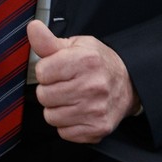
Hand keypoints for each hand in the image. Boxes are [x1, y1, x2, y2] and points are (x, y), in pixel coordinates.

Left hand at [28, 19, 137, 142]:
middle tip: (64, 85)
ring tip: (71, 98)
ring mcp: (96, 109)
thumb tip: (33, 28)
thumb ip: (48, 41)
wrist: (129, 83)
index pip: (42, 72)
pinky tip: (78, 112)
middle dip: (49, 90)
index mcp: (85, 61)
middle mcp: (92, 86)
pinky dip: (68, 124)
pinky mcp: (98, 128)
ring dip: (57, 109)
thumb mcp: (75, 45)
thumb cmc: (98, 63)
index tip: (57, 70)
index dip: (46, 71)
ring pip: (51, 116)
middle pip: (44, 96)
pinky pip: (64, 132)